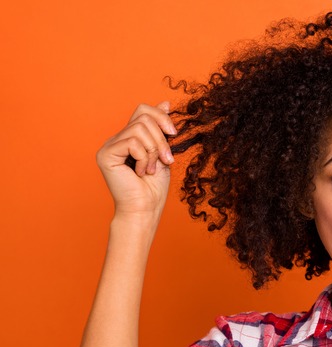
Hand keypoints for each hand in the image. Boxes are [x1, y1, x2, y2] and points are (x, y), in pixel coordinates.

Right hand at [96, 102, 176, 219]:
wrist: (145, 208)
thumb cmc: (154, 187)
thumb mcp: (163, 152)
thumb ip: (161, 129)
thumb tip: (166, 102)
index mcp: (130, 138)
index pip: (143, 111)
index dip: (161, 117)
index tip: (174, 134)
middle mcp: (117, 139)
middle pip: (144, 118)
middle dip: (161, 139)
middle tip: (167, 160)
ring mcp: (109, 146)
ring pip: (139, 129)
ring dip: (154, 150)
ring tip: (153, 168)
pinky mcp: (105, 155)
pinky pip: (132, 142)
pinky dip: (144, 158)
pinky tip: (141, 172)